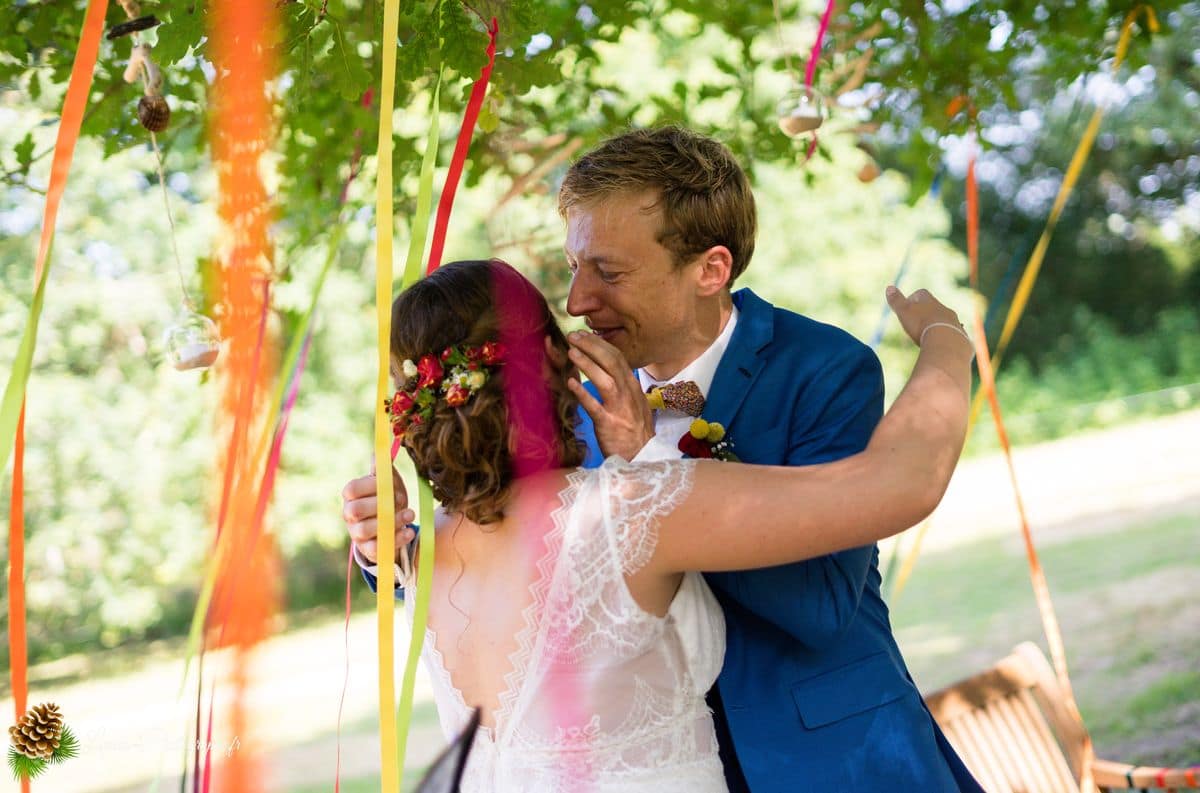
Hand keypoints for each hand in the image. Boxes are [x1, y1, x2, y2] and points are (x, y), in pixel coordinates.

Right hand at [341, 465, 414, 564]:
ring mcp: (356, 534)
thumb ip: (384, 471)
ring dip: (392, 521)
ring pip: (366, 530)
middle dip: (381, 505)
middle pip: (356, 511)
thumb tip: (379, 454)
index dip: (371, 486)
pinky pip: (377, 548)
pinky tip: (410, 532)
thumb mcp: (389, 484)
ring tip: (411, 514)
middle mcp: (349, 515)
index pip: (352, 489)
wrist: (391, 527)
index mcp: (351, 496)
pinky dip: (396, 540)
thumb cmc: (388, 500)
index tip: (391, 484)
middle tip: (403, 500)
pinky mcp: (368, 550)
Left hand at [565, 330, 655, 459]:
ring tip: (571, 352)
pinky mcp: (609, 424)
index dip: (600, 344)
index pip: (618, 357)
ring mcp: (620, 409)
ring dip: (588, 365)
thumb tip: (607, 369)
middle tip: (573, 336)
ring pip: (605, 380)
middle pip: (612, 363)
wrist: (643, 456)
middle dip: (592, 346)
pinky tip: (571, 383)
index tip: (584, 334)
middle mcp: (628, 394)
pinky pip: (595, 407)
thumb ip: (622, 385)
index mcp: (632, 387)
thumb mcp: (633, 402)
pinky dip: (583, 394)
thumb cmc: (634, 429)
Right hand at [886, 286, 969, 349]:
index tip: (907, 304)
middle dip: (926, 312)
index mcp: (930, 302)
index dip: (913, 297)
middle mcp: (944, 309)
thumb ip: (897, 301)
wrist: (946, 343)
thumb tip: (889, 287)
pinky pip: (953, 335)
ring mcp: (954, 322)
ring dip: (937, 325)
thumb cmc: (922, 326)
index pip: (921, 294)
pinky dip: (945, 338)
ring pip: (945, 320)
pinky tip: (940, 345)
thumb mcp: (905, 312)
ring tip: (928, 335)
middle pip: (935, 306)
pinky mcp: (960, 336)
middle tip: (916, 321)